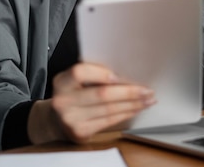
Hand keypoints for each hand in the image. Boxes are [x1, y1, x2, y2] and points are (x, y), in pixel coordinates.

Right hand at [30, 62, 155, 143]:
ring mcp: (71, 119)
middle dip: (129, 92)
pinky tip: (136, 109)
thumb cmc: (72, 95)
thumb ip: (92, 74)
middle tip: (147, 89)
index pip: (81, 72)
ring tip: (148, 99)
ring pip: (109, 109)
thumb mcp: (74, 81)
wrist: (55, 120)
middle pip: (102, 94)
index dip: (102, 73)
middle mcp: (63, 101)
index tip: (121, 75)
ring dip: (133, 104)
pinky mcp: (80, 132)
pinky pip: (109, 121)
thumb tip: (127, 71)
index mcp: (62, 82)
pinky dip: (126, 113)